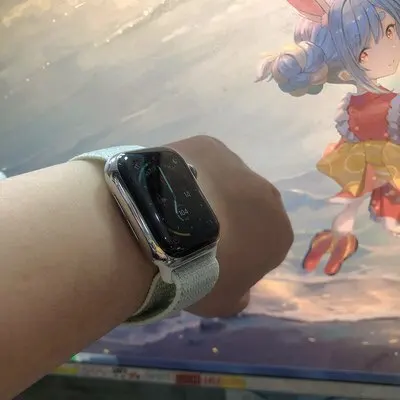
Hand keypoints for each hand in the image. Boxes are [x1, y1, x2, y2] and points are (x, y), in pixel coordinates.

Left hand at [167, 136, 292, 317]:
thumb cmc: (198, 273)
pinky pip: (204, 161)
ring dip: (212, 193)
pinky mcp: (210, 145)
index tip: (218, 259)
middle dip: (232, 219)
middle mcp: (267, 195)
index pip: (267, 244)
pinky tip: (170, 185)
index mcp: (279, 234)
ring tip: (178, 208)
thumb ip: (239, 296)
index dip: (242, 253)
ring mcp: (238, 165)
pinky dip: (193, 171)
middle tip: (198, 232)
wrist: (162, 229)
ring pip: (228, 182)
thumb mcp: (221, 303)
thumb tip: (241, 291)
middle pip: (250, 209)